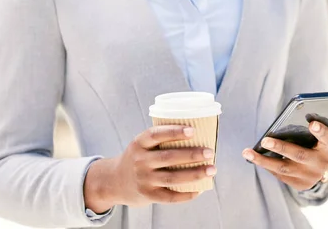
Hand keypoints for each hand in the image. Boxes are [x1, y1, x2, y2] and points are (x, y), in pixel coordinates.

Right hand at [84, 125, 215, 212]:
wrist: (115, 181)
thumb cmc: (138, 158)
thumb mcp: (141, 145)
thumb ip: (161, 141)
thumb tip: (198, 136)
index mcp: (139, 143)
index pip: (156, 135)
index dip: (174, 132)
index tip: (192, 130)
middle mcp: (139, 161)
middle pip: (168, 157)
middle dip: (192, 154)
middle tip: (210, 152)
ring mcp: (143, 179)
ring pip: (172, 177)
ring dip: (195, 174)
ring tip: (212, 169)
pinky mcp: (148, 195)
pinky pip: (170, 196)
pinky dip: (186, 194)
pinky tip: (200, 189)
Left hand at [241, 121, 327, 190]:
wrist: (319, 169)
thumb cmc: (313, 144)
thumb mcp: (316, 136)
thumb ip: (306, 129)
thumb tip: (285, 121)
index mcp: (327, 147)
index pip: (327, 138)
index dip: (321, 131)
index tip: (312, 123)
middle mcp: (321, 163)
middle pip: (299, 155)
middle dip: (280, 147)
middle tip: (264, 140)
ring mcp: (310, 177)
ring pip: (283, 168)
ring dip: (263, 160)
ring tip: (247, 152)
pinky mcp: (300, 184)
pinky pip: (279, 174)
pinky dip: (266, 165)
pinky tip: (253, 157)